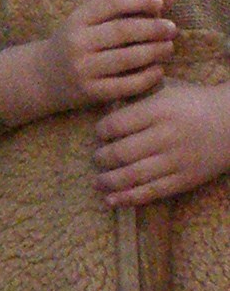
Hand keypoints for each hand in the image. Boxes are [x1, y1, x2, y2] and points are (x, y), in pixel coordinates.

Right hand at [0, 0, 175, 122]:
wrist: (43, 76)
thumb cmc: (77, 42)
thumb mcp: (92, 21)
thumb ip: (128, 7)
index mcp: (77, 18)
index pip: (112, 3)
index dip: (139, 0)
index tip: (160, 3)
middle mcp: (77, 42)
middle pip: (123, 31)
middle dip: (153, 28)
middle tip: (172, 29)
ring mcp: (83, 68)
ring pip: (127, 58)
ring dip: (154, 52)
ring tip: (168, 47)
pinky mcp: (90, 92)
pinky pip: (125, 85)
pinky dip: (147, 77)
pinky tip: (158, 70)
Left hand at [93, 80, 229, 206]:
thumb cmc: (194, 103)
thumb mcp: (167, 90)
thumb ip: (138, 97)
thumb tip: (106, 105)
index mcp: (159, 110)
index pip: (116, 124)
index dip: (101, 132)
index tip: (99, 134)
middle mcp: (166, 136)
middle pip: (121, 152)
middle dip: (101, 158)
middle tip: (97, 158)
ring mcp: (176, 160)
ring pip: (133, 176)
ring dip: (109, 182)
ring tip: (98, 182)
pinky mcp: (185, 179)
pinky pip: (152, 192)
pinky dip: (128, 198)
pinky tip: (111, 200)